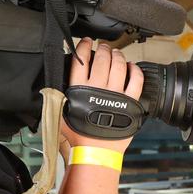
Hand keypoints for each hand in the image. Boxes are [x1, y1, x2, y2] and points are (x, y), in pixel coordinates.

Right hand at [61, 38, 143, 154]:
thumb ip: (59, 95)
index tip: (86, 41)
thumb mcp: (61, 112)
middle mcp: (98, 88)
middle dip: (103, 49)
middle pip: (102, 59)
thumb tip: (55, 84)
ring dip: (118, 56)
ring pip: (119, 66)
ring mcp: (116, 94)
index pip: (81, 59)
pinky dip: (135, 71)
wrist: (96, 151)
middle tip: (103, 47)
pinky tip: (132, 67)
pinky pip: (136, 81)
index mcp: (79, 88)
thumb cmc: (79, 136)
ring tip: (116, 54)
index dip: (84, 47)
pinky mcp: (130, 102)